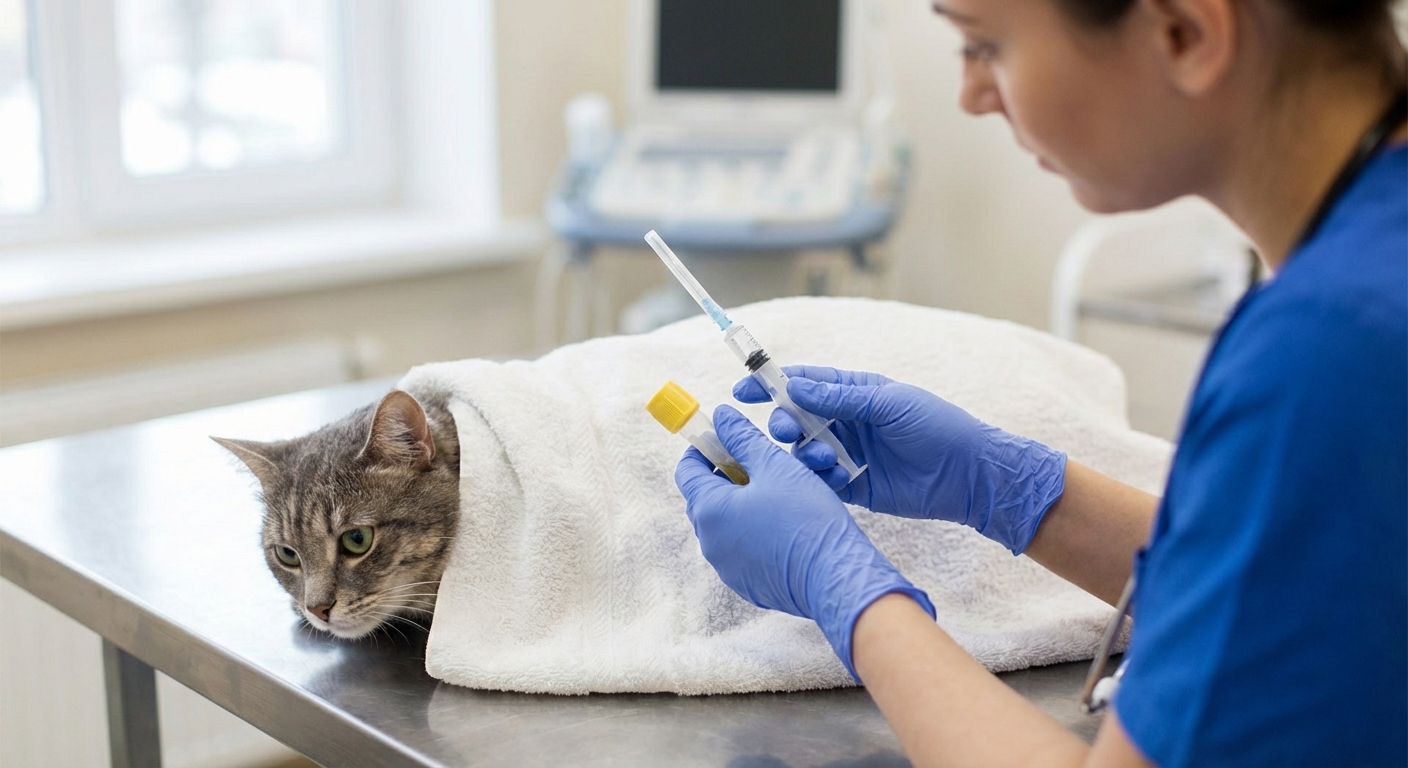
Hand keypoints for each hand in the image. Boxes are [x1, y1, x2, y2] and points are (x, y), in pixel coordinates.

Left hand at [675, 405, 933, 679]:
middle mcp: (710, 542)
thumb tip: (722, 417)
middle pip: (707, 497)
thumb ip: (743, 438)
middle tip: (763, 464)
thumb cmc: (806, 517)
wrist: (837, 577)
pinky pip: (744, 549)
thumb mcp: (776, 466)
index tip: (727, 438)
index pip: (687, 470)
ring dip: (746, 504)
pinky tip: (787, 524)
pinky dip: (757, 532)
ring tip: (781, 493)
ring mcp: (728, 568)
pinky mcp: (749, 585)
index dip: (705, 449)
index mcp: (709, 510)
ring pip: (728, 524)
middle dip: (730, 476)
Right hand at [734, 366, 1066, 553]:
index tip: (743, 390)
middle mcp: (847, 422)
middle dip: (785, 423)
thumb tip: (794, 387)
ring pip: (805, 452)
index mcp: (855, 393)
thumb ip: (840, 398)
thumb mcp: (889, 403)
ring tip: (823, 459)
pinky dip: (818, 481)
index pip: (804, 384)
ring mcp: (848, 455)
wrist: (969, 475)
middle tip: (787, 430)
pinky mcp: (853, 487)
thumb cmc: (936, 427)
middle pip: (798, 419)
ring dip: (804, 454)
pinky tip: (831, 479)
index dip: (771, 385)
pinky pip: (821, 482)